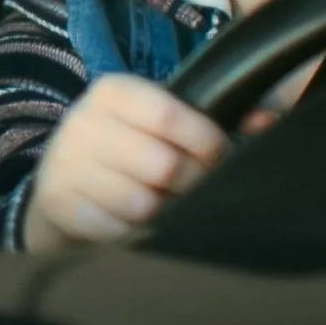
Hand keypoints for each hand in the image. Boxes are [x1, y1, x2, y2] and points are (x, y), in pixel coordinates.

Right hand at [22, 73, 230, 251]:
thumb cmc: (131, 147)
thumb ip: (218, 116)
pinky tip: (133, 222)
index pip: (169, 114)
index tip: (219, 157)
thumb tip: (268, 121)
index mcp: (114, 91)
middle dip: (190, 185)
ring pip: (142, 204)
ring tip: (162, 204)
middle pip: (163, 166)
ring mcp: (66, 164)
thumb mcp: (163, 122)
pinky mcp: (56, 204)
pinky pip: (117, 230)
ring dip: (162, 212)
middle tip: (192, 188)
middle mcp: (83, 122)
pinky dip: (134, 233)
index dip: (206, 142)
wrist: (63, 184)